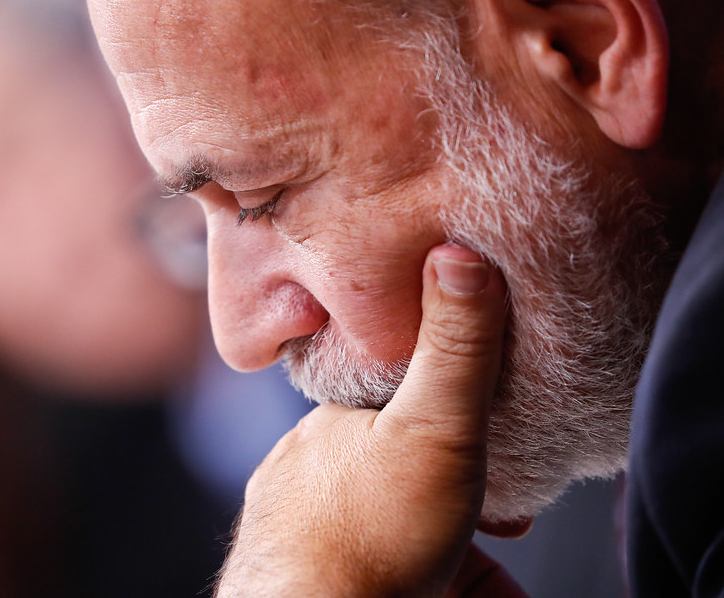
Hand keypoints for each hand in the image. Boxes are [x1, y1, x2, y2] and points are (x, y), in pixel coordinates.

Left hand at [216, 244, 520, 596]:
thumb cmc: (372, 539)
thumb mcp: (433, 429)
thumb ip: (454, 350)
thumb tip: (457, 250)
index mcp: (328, 425)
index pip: (392, 395)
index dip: (450, 408)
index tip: (496, 431)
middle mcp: (310, 475)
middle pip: (400, 460)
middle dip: (457, 480)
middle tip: (504, 510)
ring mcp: (312, 532)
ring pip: (395, 519)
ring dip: (449, 534)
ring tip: (491, 551)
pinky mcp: (327, 579)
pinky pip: (391, 566)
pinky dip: (435, 573)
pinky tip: (463, 581)